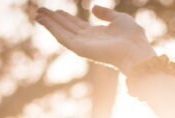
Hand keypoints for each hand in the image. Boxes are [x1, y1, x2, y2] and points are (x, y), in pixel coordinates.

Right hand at [36, 6, 156, 73]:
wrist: (137, 52)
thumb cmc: (134, 38)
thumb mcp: (120, 19)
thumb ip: (107, 14)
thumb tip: (93, 8)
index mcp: (98, 34)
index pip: (77, 25)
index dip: (66, 17)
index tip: (56, 10)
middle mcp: (89, 40)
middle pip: (67, 28)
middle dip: (54, 19)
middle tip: (40, 10)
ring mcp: (84, 45)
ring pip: (62, 32)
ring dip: (49, 23)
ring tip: (37, 14)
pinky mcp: (81, 49)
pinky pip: (62, 37)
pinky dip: (52, 28)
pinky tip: (43, 20)